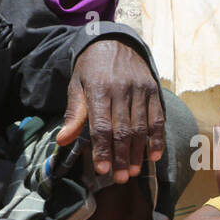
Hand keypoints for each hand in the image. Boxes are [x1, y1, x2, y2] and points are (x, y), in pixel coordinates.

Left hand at [57, 40, 163, 183]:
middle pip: (123, 130)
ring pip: (141, 127)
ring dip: (138, 152)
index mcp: (99, 89)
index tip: (102, 170)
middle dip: (121, 157)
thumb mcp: (77, 85)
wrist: (115, 41)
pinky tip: (154, 155)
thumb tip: (62, 141)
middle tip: (120, 179)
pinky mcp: (154, 91)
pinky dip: (157, 138)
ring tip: (133, 172)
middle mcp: (122, 90)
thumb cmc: (92, 69)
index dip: (103, 150)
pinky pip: (158, 118)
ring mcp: (141, 90)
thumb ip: (74, 114)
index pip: (102, 125)